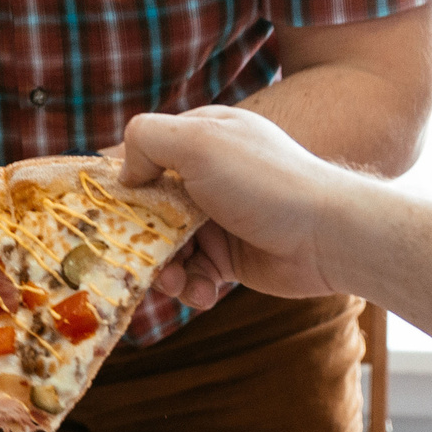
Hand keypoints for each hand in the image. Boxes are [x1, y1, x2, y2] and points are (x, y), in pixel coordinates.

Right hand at [121, 107, 378, 308]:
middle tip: (141, 262)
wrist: (328, 235)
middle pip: (149, 210)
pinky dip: (193, 287)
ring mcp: (220, 218)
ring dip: (166, 272)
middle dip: (140, 241)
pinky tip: (207, 293)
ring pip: (168, 248)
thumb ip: (146, 139)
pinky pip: (195, 274)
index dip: (121, 186)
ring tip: (178, 285)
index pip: (143, 156)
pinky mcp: (232, 257)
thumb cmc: (265, 182)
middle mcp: (208, 176)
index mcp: (201, 138)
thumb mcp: (199, 141)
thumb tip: (123, 174)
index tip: (103, 215)